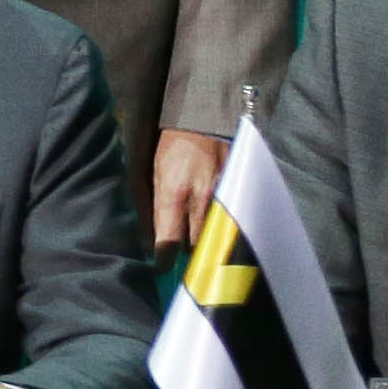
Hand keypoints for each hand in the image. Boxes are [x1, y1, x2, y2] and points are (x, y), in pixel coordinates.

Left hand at [152, 129, 228, 250]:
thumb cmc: (171, 148)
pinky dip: (222, 226)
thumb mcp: (153, 175)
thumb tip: (151, 239)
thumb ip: (155, 208)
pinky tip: (217, 225)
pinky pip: (230, 220)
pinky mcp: (236, 192)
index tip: (162, 267)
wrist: (203, 121)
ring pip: (215, 235)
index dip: (165, 259)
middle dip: (186, 252)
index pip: (169, 240)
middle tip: (180, 250)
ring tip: (197, 238)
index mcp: (173, 193)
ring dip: (205, 241)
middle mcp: (199, 197)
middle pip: (195, 245)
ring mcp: (221, 195)